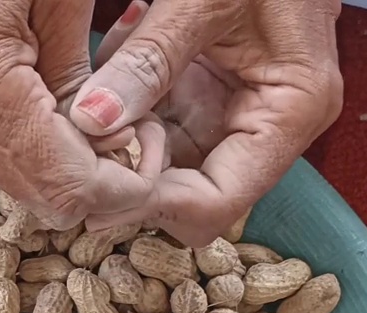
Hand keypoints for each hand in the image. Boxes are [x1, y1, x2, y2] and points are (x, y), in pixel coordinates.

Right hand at [0, 0, 165, 229]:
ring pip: (29, 187)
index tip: (157, 144)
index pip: (69, 185)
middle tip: (143, 132)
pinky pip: (11, 158)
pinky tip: (81, 113)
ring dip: (80, 169)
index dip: (126, 184)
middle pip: (48, 201)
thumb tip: (110, 140)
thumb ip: (84, 75)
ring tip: (116, 119)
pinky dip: (54, 152)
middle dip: (107, 183)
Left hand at [70, 0, 343, 245]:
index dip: (155, 206)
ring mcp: (238, 108)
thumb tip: (91, 123)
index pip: (219, 203)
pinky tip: (112, 52)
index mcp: (291, 108)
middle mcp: (269, 122)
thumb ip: (148, 60)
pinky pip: (161, 120)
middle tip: (75, 144)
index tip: (95, 186)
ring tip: (92, 89)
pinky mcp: (211, 89)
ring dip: (122, 139)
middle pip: (191, 196)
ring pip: (167, 162)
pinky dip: (126, 102)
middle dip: (132, 177)